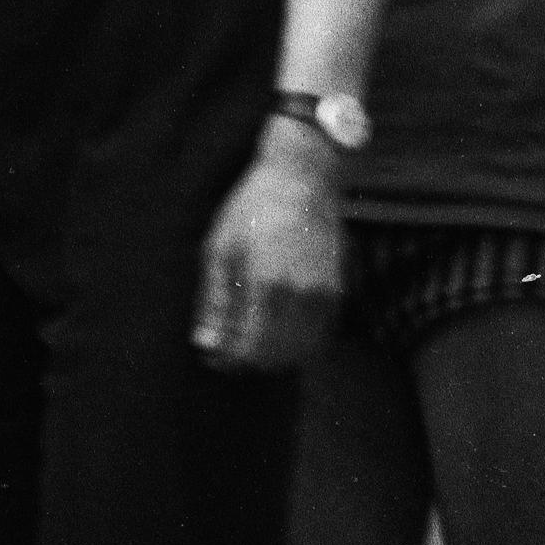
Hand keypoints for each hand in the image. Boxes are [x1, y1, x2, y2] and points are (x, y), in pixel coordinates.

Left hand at [195, 124, 351, 369]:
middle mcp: (301, 296)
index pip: (250, 347)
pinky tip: (276, 335)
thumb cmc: (251, 210)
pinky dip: (298, 345)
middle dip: (248, 363)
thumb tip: (206, 344)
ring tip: (248, 348)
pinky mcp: (338, 290)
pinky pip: (320, 335)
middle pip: (276, 355)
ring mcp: (325, 294)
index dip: (229, 360)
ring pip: (302, 350)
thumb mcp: (218, 250)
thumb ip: (215, 302)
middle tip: (226, 357)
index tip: (212, 359)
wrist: (302, 181)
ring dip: (274, 358)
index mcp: (266, 286)